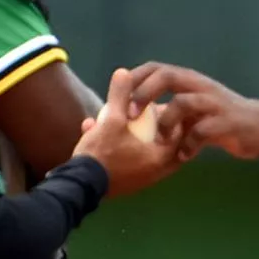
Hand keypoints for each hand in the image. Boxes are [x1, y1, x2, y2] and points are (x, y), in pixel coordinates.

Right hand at [73, 68, 186, 196]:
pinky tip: (96, 130)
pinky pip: (128, 161)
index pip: (179, 132)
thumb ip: (120, 97)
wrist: (80, 186)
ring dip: (133, 135)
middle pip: (163, 142)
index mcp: (162, 157)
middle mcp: (157, 172)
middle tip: (141, 112)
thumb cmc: (103, 153)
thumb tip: (123, 72)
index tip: (158, 103)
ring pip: (144, 152)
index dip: (170, 114)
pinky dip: (119, 147)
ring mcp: (142, 180)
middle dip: (152, 126)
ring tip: (119, 120)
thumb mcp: (111, 120)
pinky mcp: (126, 184)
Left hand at [123, 62, 258, 159]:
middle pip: (166, 76)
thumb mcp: (194, 108)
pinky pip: (201, 132)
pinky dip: (188, 145)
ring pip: (183, 102)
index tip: (117, 97)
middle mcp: (200, 86)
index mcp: (189, 81)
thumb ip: (169, 107)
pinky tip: (183, 157)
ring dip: (166, 122)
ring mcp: (215, 103)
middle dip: (143, 93)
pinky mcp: (227, 123)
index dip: (134, 78)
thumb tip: (133, 113)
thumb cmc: (221, 119)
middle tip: (128, 115)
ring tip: (160, 141)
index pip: (156, 68)